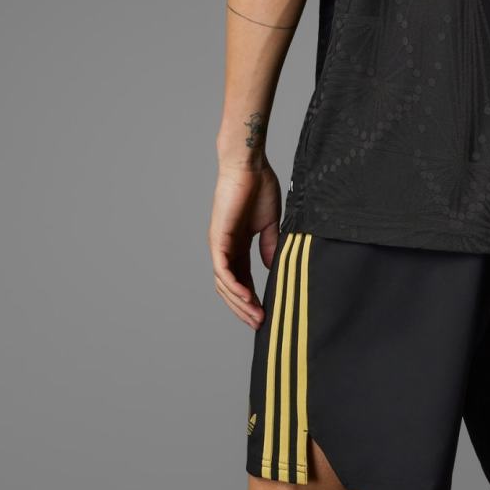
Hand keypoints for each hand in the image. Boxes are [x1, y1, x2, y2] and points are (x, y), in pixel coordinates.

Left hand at [208, 160, 282, 328]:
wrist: (250, 166)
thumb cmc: (259, 187)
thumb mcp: (270, 223)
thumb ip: (269, 245)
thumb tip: (271, 267)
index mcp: (237, 245)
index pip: (242, 279)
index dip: (252, 298)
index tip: (266, 314)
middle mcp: (225, 248)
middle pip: (231, 288)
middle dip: (245, 308)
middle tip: (261, 324)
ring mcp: (219, 245)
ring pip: (225, 284)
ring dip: (240, 303)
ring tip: (257, 317)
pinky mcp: (218, 239)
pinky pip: (223, 271)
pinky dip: (234, 287)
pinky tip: (248, 299)